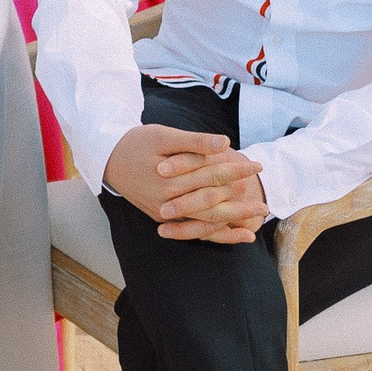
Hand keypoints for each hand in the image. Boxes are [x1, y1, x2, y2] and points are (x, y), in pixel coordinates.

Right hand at [102, 124, 268, 242]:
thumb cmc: (136, 143)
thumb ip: (194, 142)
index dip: (235, 169)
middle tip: (264, 204)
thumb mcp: (163, 135)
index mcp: (169, 179)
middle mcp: (166, 200)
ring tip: (255, 221)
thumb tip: (225, 143)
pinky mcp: (161, 218)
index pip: (210, 174)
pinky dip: (214, 234)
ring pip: (203, 222)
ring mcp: (163, 213)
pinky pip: (192, 230)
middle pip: (210, 203)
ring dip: (231, 223)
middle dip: (239, 202)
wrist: (107, 158)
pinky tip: (234, 235)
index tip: (257, 166)